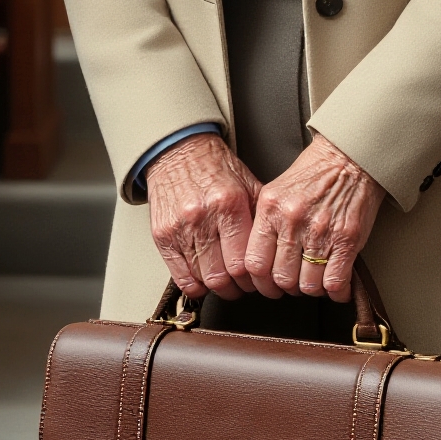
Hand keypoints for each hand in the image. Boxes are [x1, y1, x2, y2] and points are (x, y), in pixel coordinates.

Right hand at [146, 131, 262, 299]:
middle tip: (242, 285)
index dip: (254, 279)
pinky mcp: (162, 235)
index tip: (257, 280)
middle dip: (237, 288)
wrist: (179, 151)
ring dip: (217, 288)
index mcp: (228, 204)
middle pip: (223, 277)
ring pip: (202, 280)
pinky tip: (203, 279)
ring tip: (225, 281)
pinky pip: (180, 277)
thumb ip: (261, 218)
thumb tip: (278, 250)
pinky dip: (194, 285)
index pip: (244, 263)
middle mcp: (202, 217)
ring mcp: (179, 228)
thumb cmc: (215, 168)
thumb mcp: (248, 185)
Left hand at [242, 135, 385, 303]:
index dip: (260, 281)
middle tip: (293, 283)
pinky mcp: (347, 240)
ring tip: (314, 281)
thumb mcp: (277, 190)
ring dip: (312, 289)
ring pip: (308, 285)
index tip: (267, 283)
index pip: (254, 263)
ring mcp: (320, 231)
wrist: (348, 158)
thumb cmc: (314, 174)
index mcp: (270, 209)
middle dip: (287, 288)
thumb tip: (257, 257)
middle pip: (281, 279)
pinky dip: (336, 291)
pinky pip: (335, 282)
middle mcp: (292, 221)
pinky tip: (335, 286)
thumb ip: (265, 221)